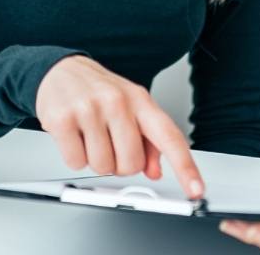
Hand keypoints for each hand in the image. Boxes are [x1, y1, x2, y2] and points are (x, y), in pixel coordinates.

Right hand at [35, 54, 203, 198]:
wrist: (63, 70)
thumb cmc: (100, 91)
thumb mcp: (131, 106)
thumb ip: (149, 140)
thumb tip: (156, 171)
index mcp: (141, 100)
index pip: (169, 136)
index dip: (185, 166)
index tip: (196, 188)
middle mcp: (119, 102)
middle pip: (131, 164)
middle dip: (121, 165)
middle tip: (111, 145)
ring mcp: (91, 109)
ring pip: (103, 167)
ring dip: (96, 161)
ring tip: (91, 136)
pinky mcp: (63, 119)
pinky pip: (76, 163)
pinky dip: (75, 158)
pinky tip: (75, 136)